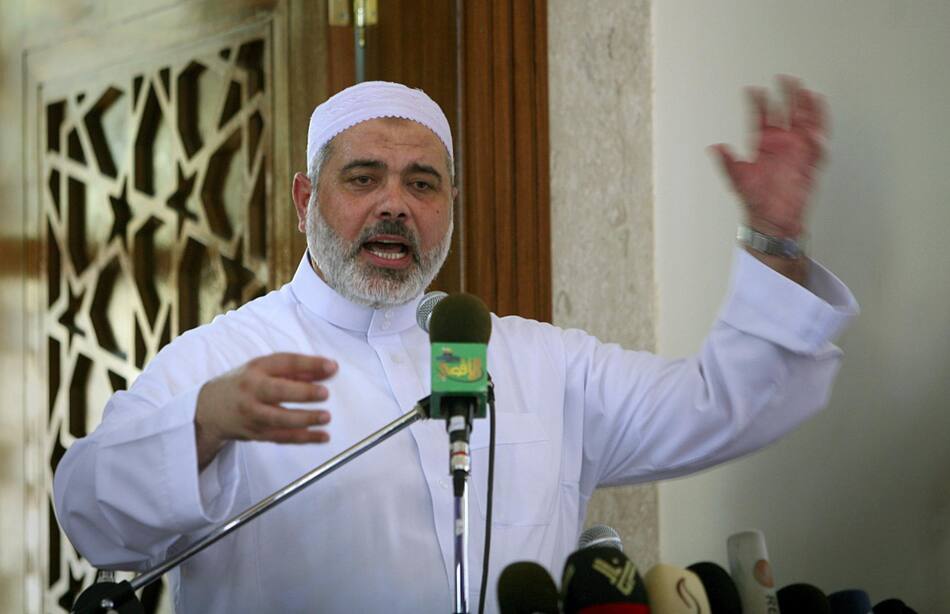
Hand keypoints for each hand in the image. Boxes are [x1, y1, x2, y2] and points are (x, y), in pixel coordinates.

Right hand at [195, 353, 337, 468]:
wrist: (211, 409)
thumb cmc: (245, 384)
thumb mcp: (266, 369)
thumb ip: (299, 369)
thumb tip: (331, 369)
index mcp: (257, 369)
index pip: (284, 362)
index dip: (309, 364)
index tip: (332, 366)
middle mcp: (252, 391)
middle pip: (277, 391)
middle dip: (302, 392)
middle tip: (324, 393)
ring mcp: (252, 414)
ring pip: (279, 419)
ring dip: (304, 419)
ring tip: (325, 417)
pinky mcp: (256, 434)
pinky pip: (282, 437)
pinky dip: (304, 438)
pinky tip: (322, 436)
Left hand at [710, 76, 827, 237]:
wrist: (773, 220)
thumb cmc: (756, 201)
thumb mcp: (737, 179)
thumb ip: (727, 162)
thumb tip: (715, 147)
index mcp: (763, 146)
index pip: (760, 119)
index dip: (757, 105)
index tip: (752, 90)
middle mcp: (781, 146)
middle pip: (786, 115)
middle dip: (787, 96)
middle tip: (785, 79)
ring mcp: (796, 153)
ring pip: (804, 125)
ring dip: (806, 109)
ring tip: (806, 92)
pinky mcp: (809, 164)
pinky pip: (817, 147)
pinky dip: (819, 135)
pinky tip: (817, 124)